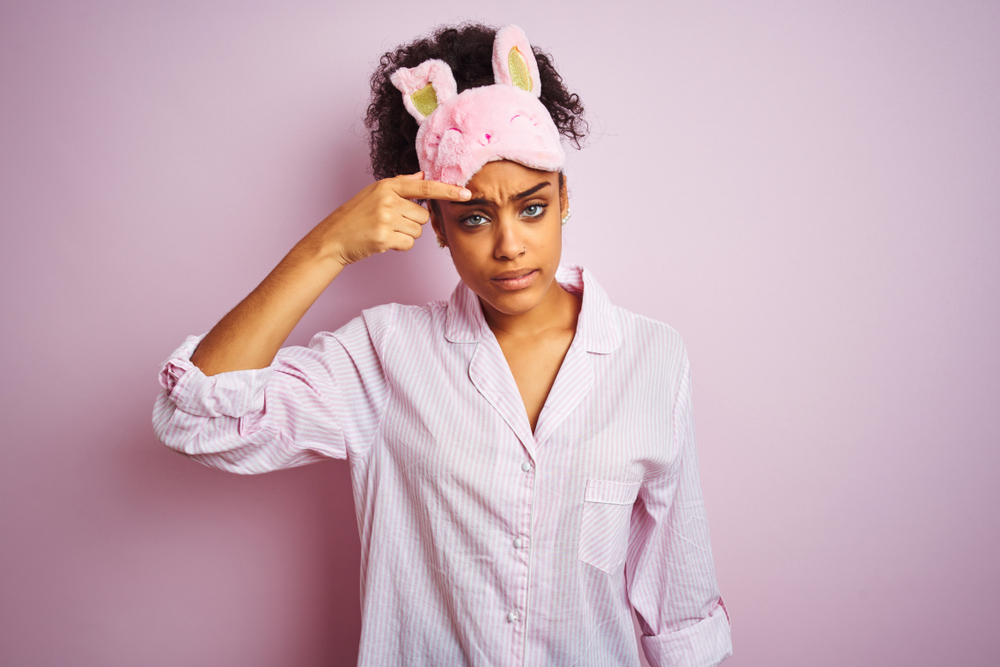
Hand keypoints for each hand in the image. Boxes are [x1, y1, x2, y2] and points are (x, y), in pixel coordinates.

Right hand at [311, 172, 470, 266]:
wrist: (333, 238)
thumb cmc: (356, 216)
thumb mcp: (375, 193)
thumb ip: (401, 184)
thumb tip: (422, 175)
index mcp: (388, 186)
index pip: (425, 186)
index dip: (448, 190)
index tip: (466, 193)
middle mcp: (388, 200)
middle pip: (424, 215)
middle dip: (413, 222)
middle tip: (392, 223)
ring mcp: (386, 219)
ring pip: (418, 231)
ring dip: (406, 234)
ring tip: (386, 231)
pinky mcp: (384, 238)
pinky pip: (409, 244)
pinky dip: (400, 246)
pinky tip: (384, 241)